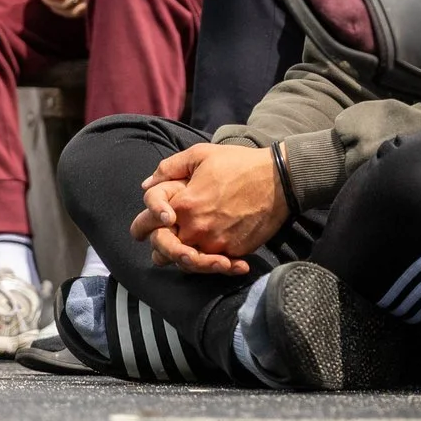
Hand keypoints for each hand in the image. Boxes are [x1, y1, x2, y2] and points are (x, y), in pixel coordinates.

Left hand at [128, 142, 288, 273]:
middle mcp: (194, 229)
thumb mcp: (201, 155)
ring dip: (184, 257)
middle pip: (162, 252)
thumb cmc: (240, 164)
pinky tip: (216, 256)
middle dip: (160, 247)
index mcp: (182, 205)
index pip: (144, 226)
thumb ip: (169, 168)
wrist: (279, 180)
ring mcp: (214, 244)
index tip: (143, 229)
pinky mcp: (233, 252)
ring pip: (186, 263)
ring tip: (188, 250)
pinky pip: (214, 265)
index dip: (141, 227)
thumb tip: (146, 185)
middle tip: (166, 242)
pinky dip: (213, 262)